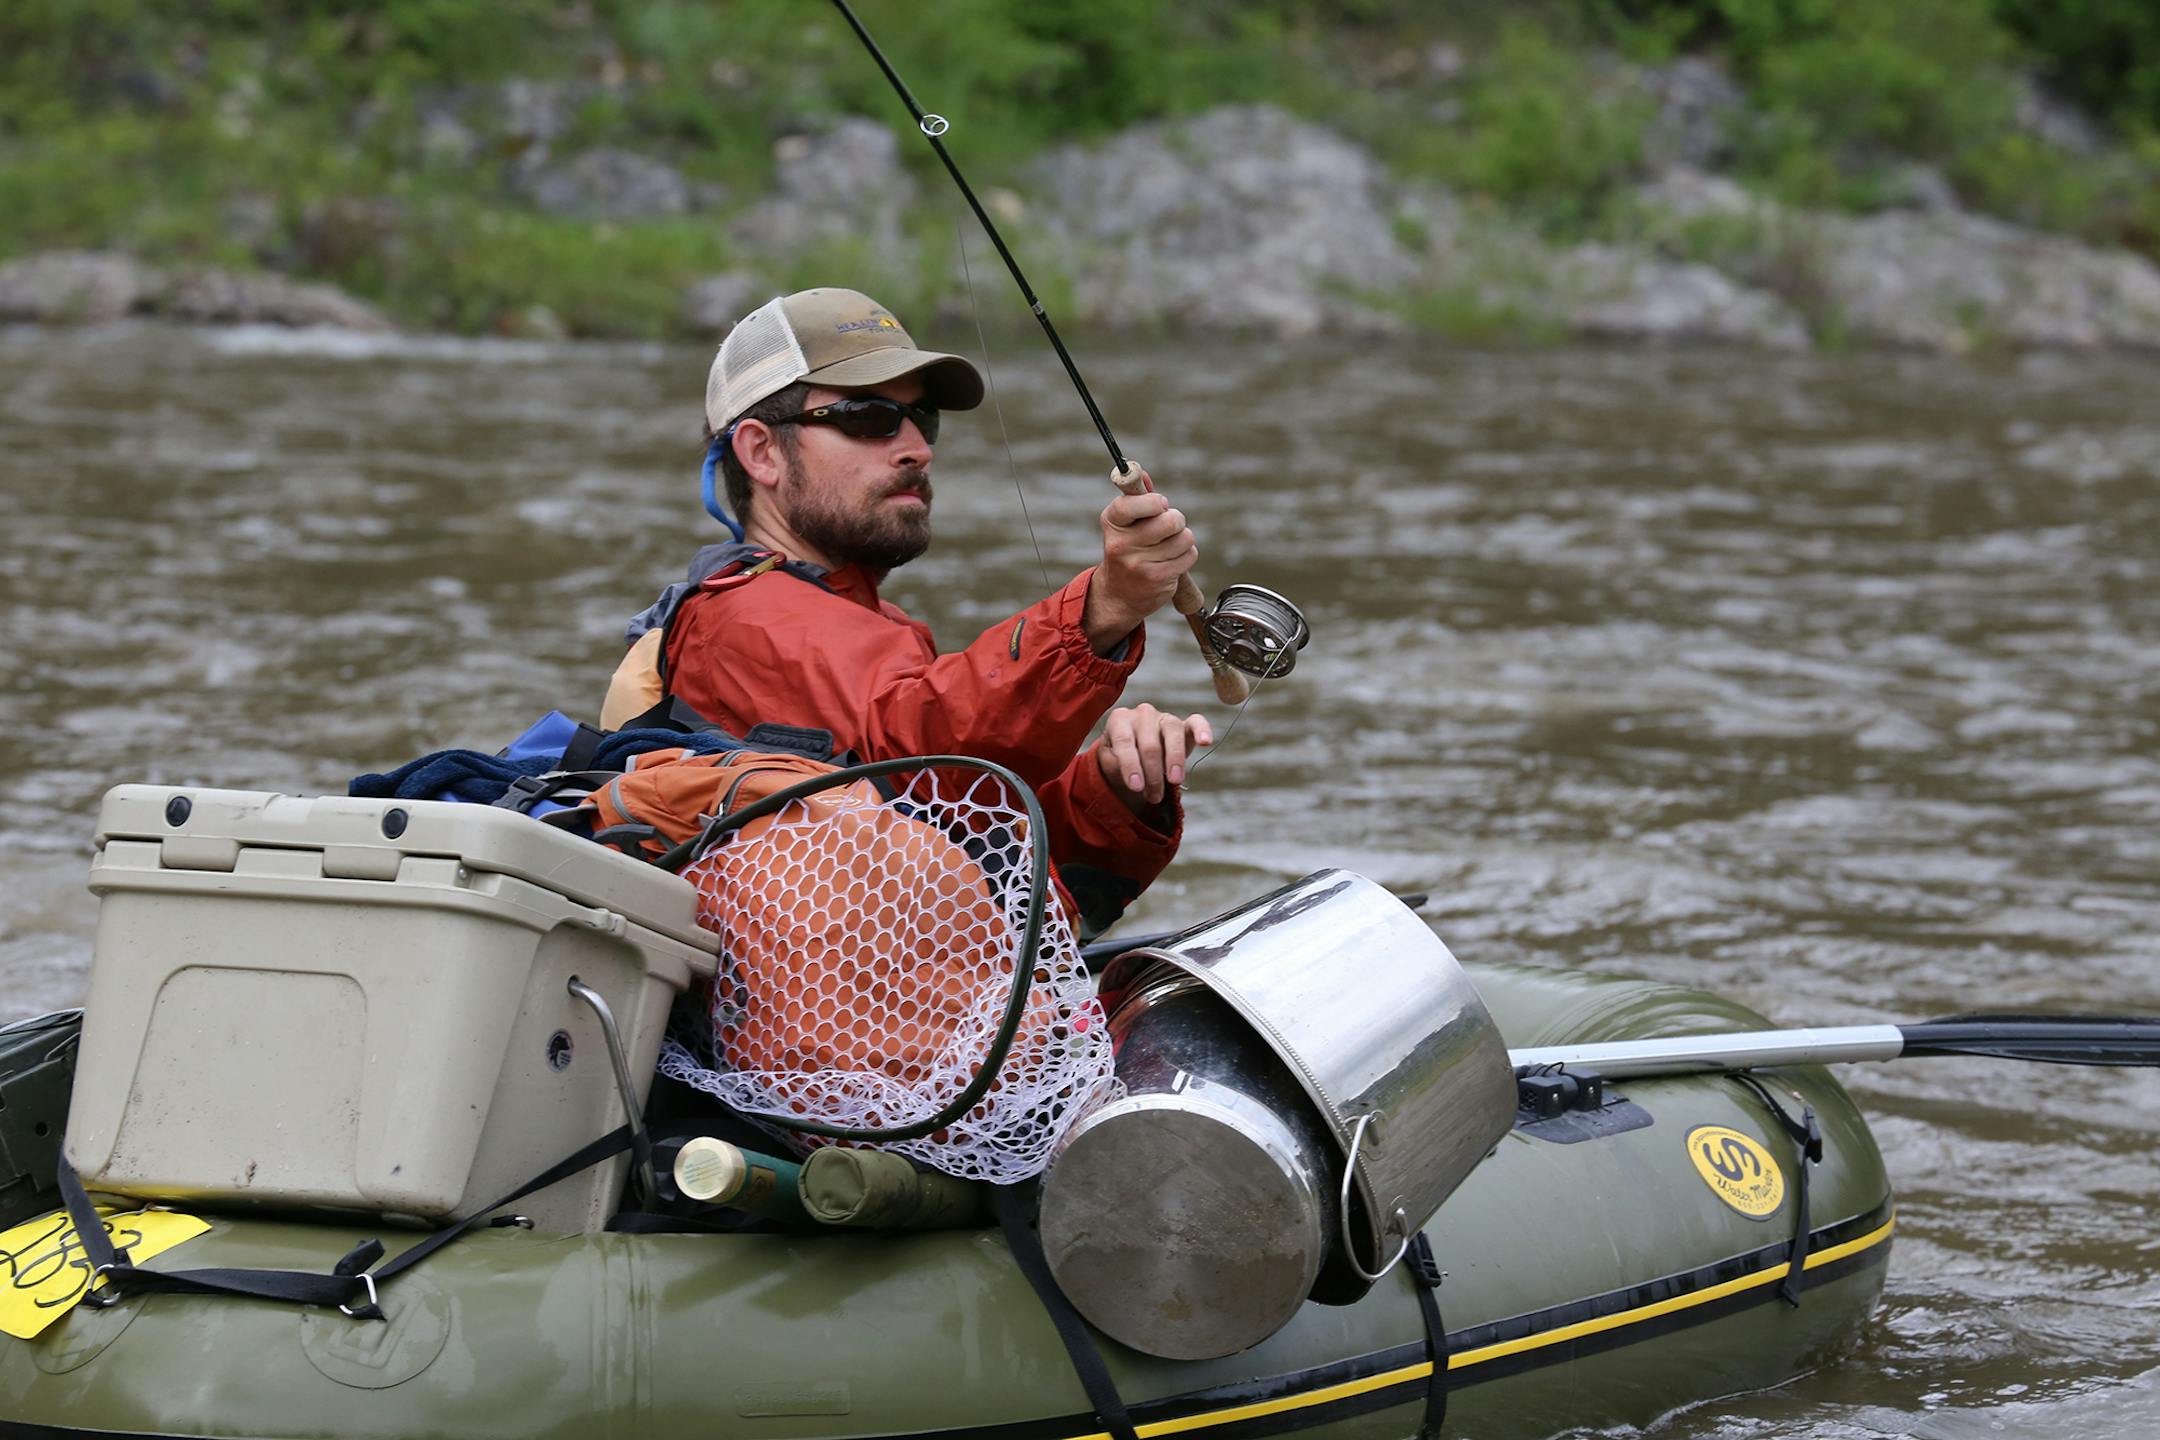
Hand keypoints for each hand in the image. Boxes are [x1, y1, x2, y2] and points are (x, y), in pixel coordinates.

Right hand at [1081, 471, 1197, 654]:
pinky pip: (1189, 555)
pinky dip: (1186, 555)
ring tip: (1169, 546)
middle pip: (1170, 520)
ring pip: (1184, 538)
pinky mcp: (1157, 579)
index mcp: (1112, 522)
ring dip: (1183, 539)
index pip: (1133, 502)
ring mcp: (1139, 564)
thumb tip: (1142, 474)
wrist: (1119, 595)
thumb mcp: (1125, 523)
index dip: (1155, 501)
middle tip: (1169, 526)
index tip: (1160, 504)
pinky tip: (1172, 560)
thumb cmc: (1128, 549)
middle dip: (1176, 520)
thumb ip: (1137, 498)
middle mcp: (1121, 544)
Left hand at [1094, 705, 1213, 813]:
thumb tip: (1135, 774)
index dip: (1130, 765)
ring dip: (1175, 759)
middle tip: (1154, 797)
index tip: (1136, 787)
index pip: (1124, 742)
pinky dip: (1202, 730)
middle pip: (1150, 743)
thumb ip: (1116, 765)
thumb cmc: (1118, 759)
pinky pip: (1196, 722)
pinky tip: (1206, 742)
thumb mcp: (1109, 764)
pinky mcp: (1184, 725)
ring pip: (1172, 732)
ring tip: (1175, 780)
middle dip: (1153, 774)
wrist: (1134, 756)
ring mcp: (1164, 717)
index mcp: (1119, 720)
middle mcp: (1142, 714)